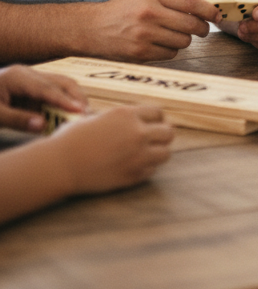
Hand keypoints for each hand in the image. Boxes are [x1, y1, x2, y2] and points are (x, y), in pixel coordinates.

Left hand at [0, 65, 87, 132]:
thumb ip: (18, 120)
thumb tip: (42, 126)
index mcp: (17, 77)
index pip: (47, 88)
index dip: (65, 100)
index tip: (80, 111)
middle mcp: (28, 73)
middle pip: (61, 81)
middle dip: (76, 97)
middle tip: (87, 115)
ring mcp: (33, 78)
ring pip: (62, 84)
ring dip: (73, 99)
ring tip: (82, 116)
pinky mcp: (34, 87)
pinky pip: (55, 92)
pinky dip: (64, 102)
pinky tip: (69, 114)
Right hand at [51, 105, 173, 193]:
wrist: (58, 165)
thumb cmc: (71, 139)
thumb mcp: (97, 118)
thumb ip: (119, 119)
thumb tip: (132, 119)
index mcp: (127, 114)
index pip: (159, 113)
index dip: (156, 119)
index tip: (151, 125)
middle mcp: (137, 133)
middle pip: (168, 132)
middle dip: (162, 136)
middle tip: (153, 140)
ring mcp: (137, 155)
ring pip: (166, 153)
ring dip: (158, 153)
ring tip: (147, 154)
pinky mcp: (132, 175)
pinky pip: (151, 171)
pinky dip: (146, 169)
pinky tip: (133, 167)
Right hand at [85, 0, 219, 62]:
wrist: (92, 28)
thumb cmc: (126, 10)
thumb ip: (175, 1)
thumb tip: (208, 10)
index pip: (192, 3)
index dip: (209, 11)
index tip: (216, 15)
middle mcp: (149, 13)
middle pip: (192, 25)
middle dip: (202, 29)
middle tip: (201, 29)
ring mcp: (144, 34)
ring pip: (183, 42)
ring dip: (185, 41)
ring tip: (174, 35)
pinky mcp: (139, 52)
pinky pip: (170, 54)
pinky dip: (171, 51)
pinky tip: (160, 44)